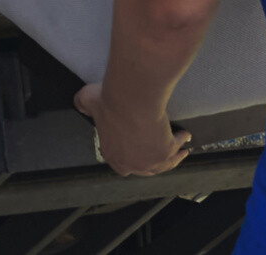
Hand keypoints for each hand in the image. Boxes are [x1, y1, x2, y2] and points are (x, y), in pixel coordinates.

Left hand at [74, 83, 191, 177]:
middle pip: (145, 167)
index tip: (139, 149)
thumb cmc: (110, 99)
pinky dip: (181, 143)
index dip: (132, 156)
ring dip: (173, 158)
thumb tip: (80, 104)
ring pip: (164, 164)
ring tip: (180, 151)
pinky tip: (185, 136)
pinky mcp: (166, 152)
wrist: (130, 99)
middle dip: (154, 160)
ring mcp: (149, 161)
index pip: (123, 161)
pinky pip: (176, 149)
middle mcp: (130, 163)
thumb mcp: (88, 101)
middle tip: (160, 154)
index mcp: (111, 154)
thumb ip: (83, 104)